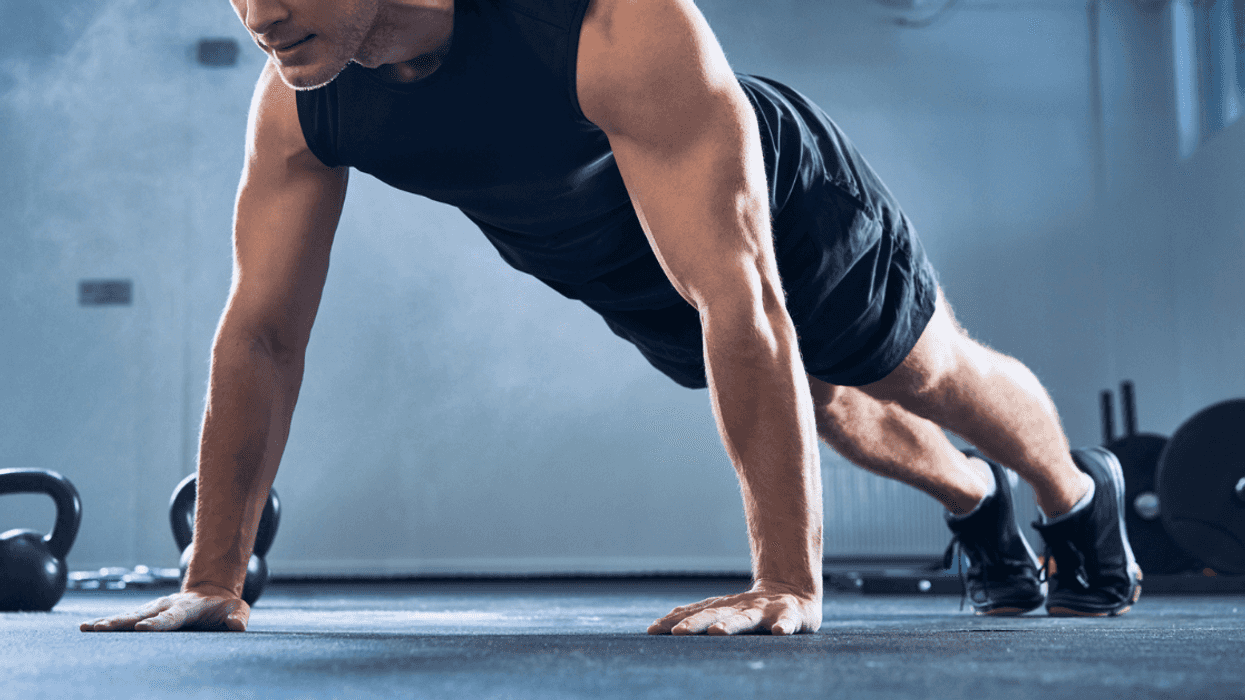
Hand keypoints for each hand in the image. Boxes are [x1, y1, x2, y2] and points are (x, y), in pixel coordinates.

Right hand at [79, 585, 249, 631]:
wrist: (213, 591)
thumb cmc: (225, 606)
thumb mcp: (238, 610)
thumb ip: (237, 618)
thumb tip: (236, 625)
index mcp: (187, 607)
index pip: (171, 617)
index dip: (158, 623)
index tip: (142, 628)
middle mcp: (166, 605)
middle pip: (141, 615)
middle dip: (122, 622)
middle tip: (100, 628)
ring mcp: (154, 608)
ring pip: (129, 615)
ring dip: (109, 622)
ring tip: (88, 627)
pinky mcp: (147, 612)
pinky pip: (125, 617)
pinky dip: (107, 622)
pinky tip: (88, 627)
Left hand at [647, 581, 821, 635]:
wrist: (794, 592)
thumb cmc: (753, 607)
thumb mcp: (723, 609)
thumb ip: (696, 615)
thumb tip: (656, 625)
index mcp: (724, 607)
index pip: (695, 613)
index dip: (674, 620)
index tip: (653, 630)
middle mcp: (740, 607)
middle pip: (715, 614)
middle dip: (696, 624)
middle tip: (677, 633)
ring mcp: (764, 610)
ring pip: (746, 619)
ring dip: (732, 625)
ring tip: (718, 632)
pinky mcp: (790, 615)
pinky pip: (787, 621)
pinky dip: (784, 626)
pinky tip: (780, 632)